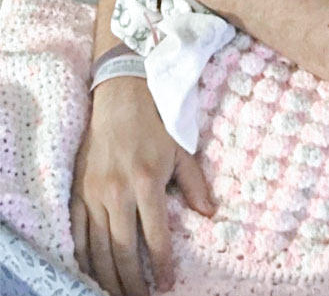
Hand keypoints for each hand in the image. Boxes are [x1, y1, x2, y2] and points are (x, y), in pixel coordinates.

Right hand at [71, 76, 213, 295]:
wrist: (120, 94)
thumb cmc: (154, 121)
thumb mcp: (181, 149)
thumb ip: (194, 184)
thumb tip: (209, 213)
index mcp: (147, 181)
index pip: (155, 236)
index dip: (162, 265)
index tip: (166, 284)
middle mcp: (118, 191)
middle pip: (123, 250)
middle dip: (133, 282)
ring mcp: (94, 192)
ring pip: (99, 247)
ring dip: (108, 276)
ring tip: (118, 294)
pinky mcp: (78, 190)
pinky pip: (78, 231)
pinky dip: (83, 256)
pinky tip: (91, 271)